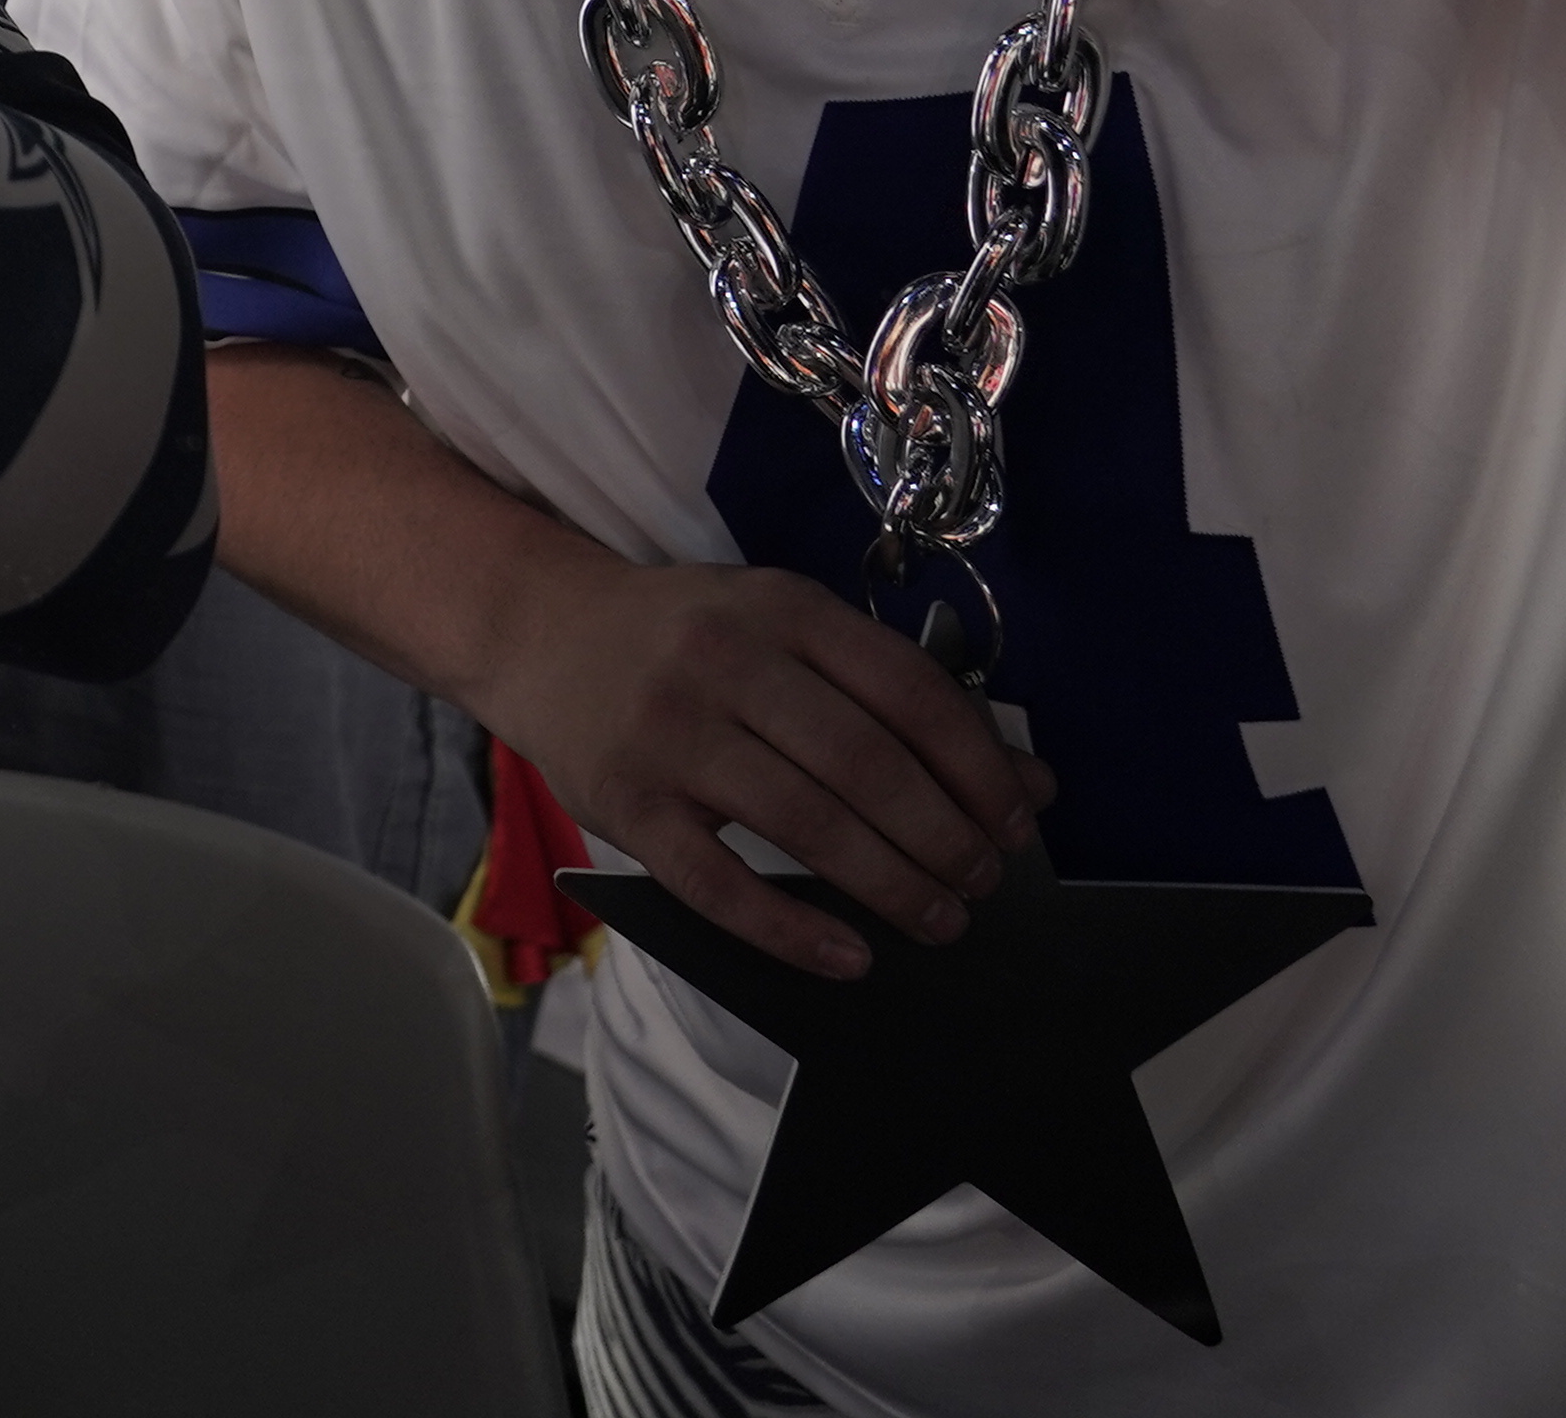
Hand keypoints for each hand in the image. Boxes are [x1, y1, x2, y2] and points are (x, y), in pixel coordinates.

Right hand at [465, 553, 1050, 981]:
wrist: (537, 629)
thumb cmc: (684, 637)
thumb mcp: (787, 633)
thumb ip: (896, 697)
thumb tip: (1028, 785)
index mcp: (782, 609)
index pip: (907, 690)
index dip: (976, 765)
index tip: (1015, 823)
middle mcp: (726, 662)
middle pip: (864, 763)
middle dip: (942, 836)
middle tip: (979, 883)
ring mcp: (669, 733)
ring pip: (803, 823)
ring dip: (889, 885)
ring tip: (937, 920)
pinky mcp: (624, 803)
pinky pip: (716, 882)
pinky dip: (789, 929)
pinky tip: (847, 957)